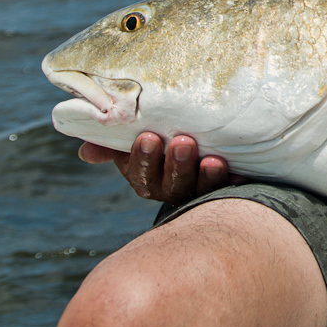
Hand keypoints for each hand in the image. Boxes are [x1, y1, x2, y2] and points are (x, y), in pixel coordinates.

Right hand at [79, 133, 237, 203]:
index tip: (149, 137)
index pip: (141, 173)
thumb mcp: (135, 137)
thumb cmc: (160, 135)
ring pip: (199, 189)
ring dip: (205, 177)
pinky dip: (233, 182)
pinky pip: (230, 189)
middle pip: (171, 184)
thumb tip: (86, 153)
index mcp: (145, 175)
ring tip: (211, 159)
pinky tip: (240, 173)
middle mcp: (170, 187)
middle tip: (183, 142)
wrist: (200, 141)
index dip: (144, 158)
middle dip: (176, 165)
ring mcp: (197, 190)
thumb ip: (111, 141)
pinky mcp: (225, 186)